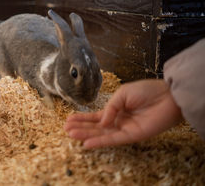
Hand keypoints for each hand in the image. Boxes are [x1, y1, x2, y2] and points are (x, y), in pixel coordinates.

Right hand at [64, 79, 182, 148]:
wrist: (167, 96)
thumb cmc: (147, 91)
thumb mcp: (122, 94)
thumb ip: (110, 108)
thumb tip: (101, 122)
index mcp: (116, 108)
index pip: (96, 116)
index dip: (82, 118)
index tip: (68, 119)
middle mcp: (118, 119)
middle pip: (96, 126)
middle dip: (81, 127)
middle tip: (66, 129)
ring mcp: (124, 128)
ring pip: (102, 133)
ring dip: (86, 134)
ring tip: (71, 134)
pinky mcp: (132, 135)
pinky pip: (113, 139)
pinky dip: (100, 142)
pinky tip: (87, 142)